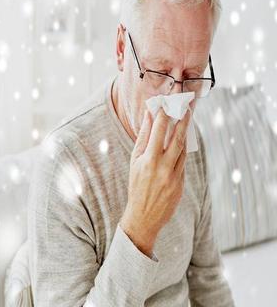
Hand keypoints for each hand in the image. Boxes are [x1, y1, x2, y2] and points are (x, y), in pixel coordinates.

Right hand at [119, 107, 190, 256]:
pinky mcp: (182, 183)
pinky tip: (181, 143)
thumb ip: (143, 138)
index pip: (159, 130)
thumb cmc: (135, 185)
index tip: (167, 104)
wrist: (143, 216)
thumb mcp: (134, 160)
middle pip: (178, 137)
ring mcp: (175, 176)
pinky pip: (183, 162)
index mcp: (149, 160)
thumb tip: (148, 117)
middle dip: (183, 120)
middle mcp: (163, 166)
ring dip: (185, 133)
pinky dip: (182, 150)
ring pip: (184, 149)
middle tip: (187, 107)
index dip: (164, 115)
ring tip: (186, 121)